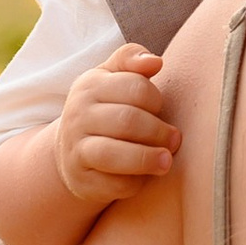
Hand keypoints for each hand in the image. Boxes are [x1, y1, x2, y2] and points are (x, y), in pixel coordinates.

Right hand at [55, 46, 180, 208]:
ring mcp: (77, 149)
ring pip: (114, 154)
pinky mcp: (82, 181)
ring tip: (166, 160)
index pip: (134, 87)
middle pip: (128, 121)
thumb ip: (131, 60)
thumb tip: (155, 61)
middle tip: (175, 139)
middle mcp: (78, 116)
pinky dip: (135, 183)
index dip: (156, 99)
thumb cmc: (104, 109)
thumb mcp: (111, 78)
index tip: (162, 109)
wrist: (71, 152)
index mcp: (90, 86)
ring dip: (148, 158)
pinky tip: (145, 177)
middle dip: (158, 131)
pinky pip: (113, 184)